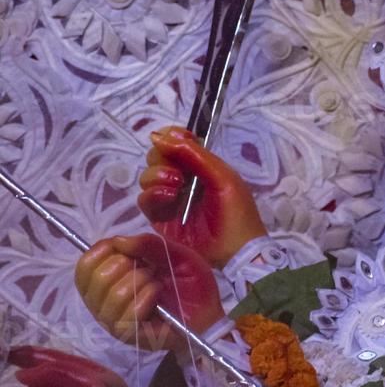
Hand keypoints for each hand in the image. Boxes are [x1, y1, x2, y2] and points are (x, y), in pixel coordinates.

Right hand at [75, 233, 223, 350]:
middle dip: (127, 265)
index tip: (128, 249)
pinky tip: (157, 295)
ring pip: (112, 295)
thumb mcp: (174, 255)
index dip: (103, 250)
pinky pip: (126, 315)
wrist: (209, 313)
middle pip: (95, 277)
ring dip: (140, 282)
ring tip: (157, 284)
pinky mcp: (130, 336)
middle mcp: (103, 302)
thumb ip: (148, 244)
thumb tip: (118, 241)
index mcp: (107, 281)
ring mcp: (114, 321)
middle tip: (149, 270)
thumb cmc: (189, 285)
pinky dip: (145, 298)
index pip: (85, 265)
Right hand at [140, 126, 266, 268]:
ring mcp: (170, 199)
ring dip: (157, 176)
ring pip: (147, 177)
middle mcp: (182, 179)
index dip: (170, 137)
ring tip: (177, 186)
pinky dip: (153, 195)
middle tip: (179, 173)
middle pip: (156, 157)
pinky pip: (144, 200)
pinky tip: (170, 198)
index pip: (175, 142)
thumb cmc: (236, 212)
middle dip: (162, 159)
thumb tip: (158, 136)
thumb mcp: (222, 177)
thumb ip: (194, 153)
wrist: (237, 250)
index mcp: (200, 166)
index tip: (175, 140)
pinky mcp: (161, 218)